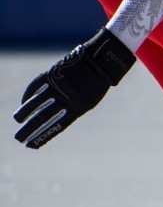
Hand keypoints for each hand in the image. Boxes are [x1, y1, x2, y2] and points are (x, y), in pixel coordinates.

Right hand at [13, 28, 135, 148]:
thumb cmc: (96, 85)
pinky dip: (29, 94)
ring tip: (17, 121)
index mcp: (78, 108)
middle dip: (29, 129)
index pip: (57, 126)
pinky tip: (24, 102)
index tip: (30, 145)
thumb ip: (70, 109)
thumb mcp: (88, 101)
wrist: (100, 61)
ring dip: (24, 112)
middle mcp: (66, 97)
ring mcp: (58, 85)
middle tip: (17, 138)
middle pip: (43, 117)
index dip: (43, 136)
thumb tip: (49, 116)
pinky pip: (36, 85)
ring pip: (35, 101)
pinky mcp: (52, 73)